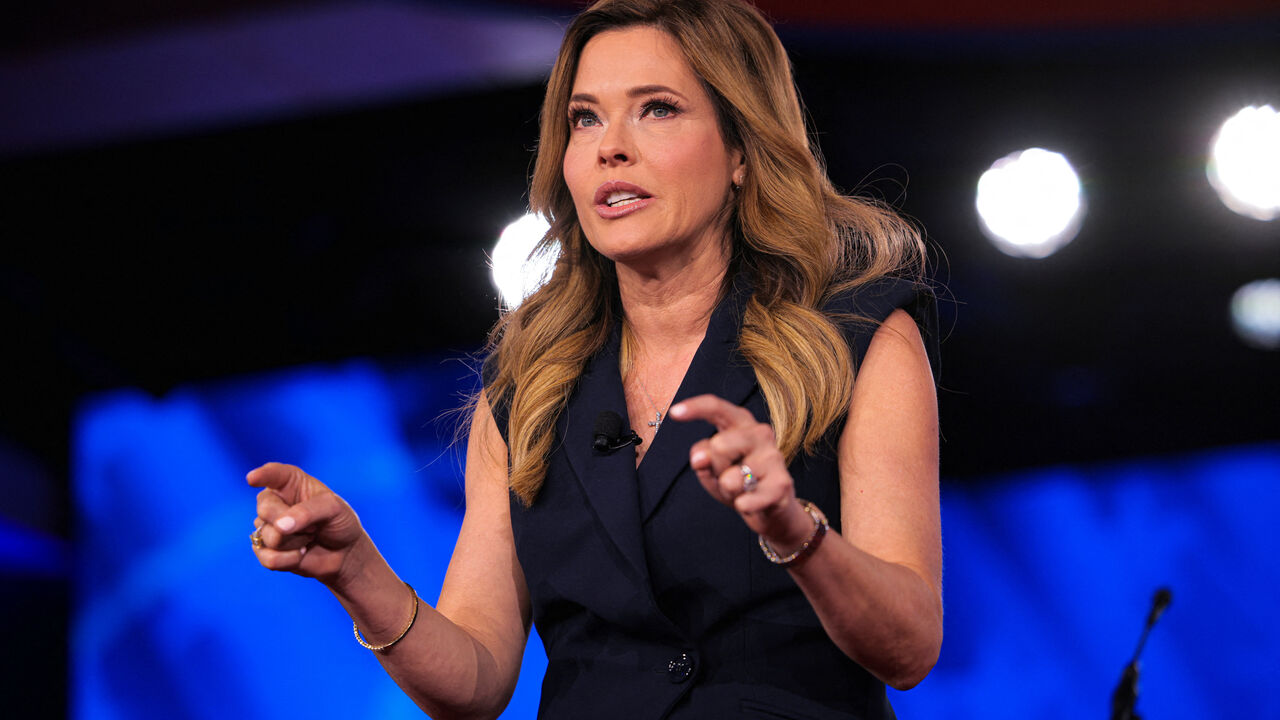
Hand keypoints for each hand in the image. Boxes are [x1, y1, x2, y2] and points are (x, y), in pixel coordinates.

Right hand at [247, 462, 366, 586]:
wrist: (345, 552)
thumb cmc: (339, 522)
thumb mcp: (333, 509)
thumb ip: (307, 512)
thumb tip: (279, 526)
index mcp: (290, 482)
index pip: (273, 474)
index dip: (262, 475)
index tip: (252, 478)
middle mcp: (274, 501)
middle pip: (265, 508)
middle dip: (292, 521)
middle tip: (314, 525)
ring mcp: (267, 526)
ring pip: (269, 536)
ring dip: (297, 542)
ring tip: (309, 537)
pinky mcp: (265, 550)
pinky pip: (268, 558)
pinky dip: (289, 559)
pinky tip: (301, 554)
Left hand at [668, 395, 813, 550]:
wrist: (773, 510)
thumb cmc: (739, 482)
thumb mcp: (712, 468)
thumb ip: (701, 457)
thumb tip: (700, 457)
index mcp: (741, 423)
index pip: (717, 408)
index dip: (695, 408)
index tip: (674, 413)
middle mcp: (760, 433)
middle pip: (718, 446)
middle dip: (715, 469)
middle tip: (728, 477)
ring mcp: (773, 457)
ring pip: (730, 478)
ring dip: (728, 491)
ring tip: (742, 490)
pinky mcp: (781, 484)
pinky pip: (745, 500)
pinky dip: (742, 506)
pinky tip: (752, 503)